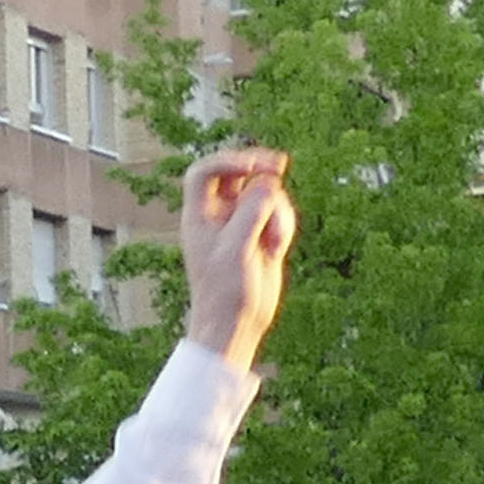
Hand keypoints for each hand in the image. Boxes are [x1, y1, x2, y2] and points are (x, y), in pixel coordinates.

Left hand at [176, 146, 295, 367]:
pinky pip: (279, 213)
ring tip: (272, 242)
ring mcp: (241, 224)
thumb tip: (268, 181)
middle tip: (279, 165)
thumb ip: (252, 209)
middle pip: (238, 173)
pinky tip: (277, 250)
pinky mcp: (261, 234)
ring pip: (265, 193)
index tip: (250, 167)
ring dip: (277, 209)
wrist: (237, 322)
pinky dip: (284, 225)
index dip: (226, 161)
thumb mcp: (237, 247)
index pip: (204, 172)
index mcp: (199, 217)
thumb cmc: (226, 291)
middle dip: (259, 167)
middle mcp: (218, 216)